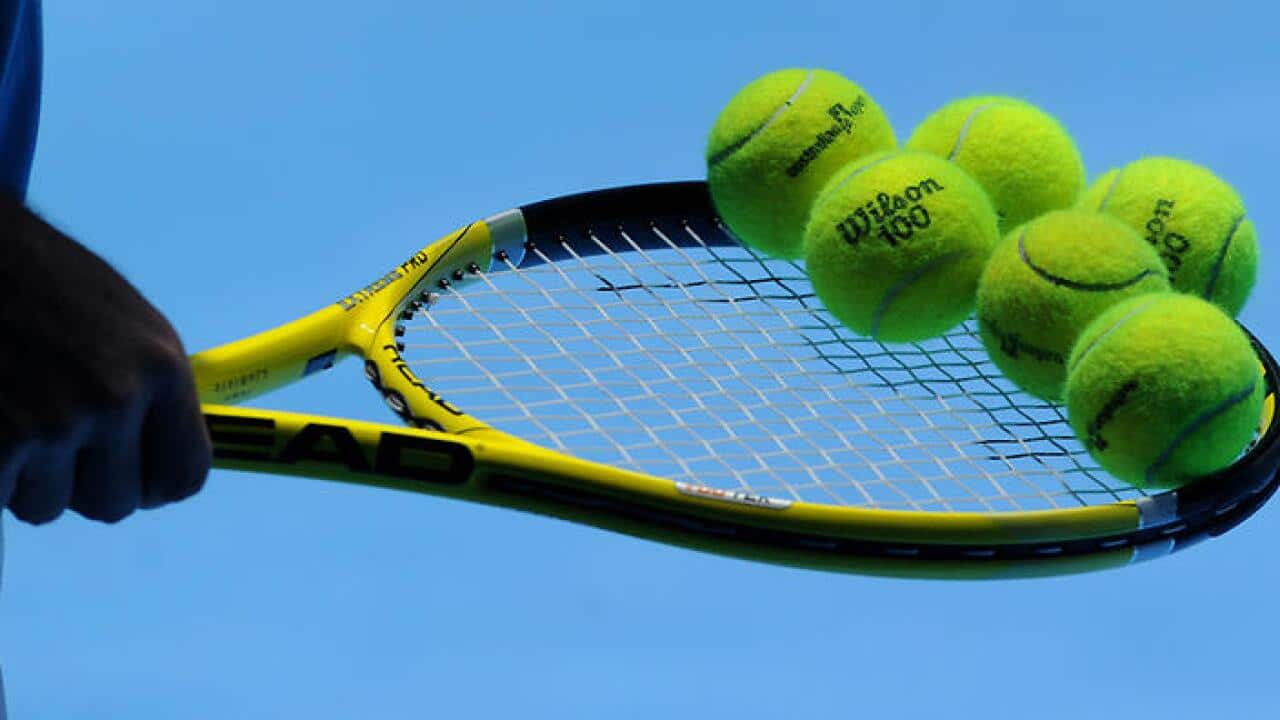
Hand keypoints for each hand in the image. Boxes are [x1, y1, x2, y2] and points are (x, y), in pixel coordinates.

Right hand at [0, 195, 209, 522]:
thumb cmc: (43, 283)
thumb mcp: (127, 324)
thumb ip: (152, 393)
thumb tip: (166, 457)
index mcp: (161, 369)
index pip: (184, 477)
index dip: (152, 485)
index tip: (133, 477)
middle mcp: (114, 399)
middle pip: (115, 504)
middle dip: (82, 484)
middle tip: (53, 436)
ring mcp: (51, 424)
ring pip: (47, 506)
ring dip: (25, 477)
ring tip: (11, 412)